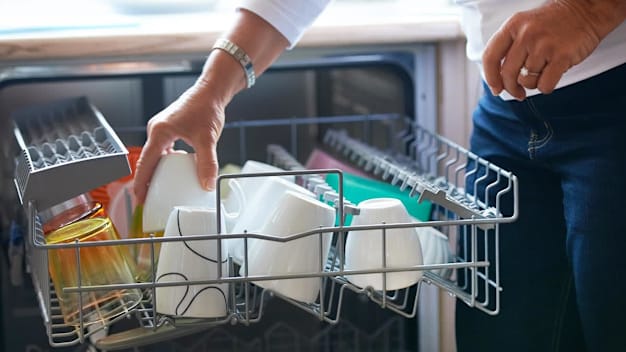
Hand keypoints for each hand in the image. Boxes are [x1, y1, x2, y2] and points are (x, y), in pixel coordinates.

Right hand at [133, 81, 224, 203]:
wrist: (211, 92)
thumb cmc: (206, 108)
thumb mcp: (207, 139)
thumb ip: (207, 163)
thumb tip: (207, 184)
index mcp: (159, 132)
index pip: (145, 163)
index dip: (141, 183)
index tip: (139, 199)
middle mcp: (156, 130)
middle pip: (146, 161)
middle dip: (146, 181)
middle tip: (148, 199)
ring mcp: (161, 129)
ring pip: (154, 156)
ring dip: (155, 172)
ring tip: (159, 189)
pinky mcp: (168, 129)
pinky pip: (161, 150)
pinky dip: (164, 162)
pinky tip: (173, 171)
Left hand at [483, 0, 622, 99]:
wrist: (586, 10)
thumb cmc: (554, 23)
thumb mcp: (525, 26)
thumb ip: (510, 47)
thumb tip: (499, 79)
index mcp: (513, 25)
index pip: (490, 57)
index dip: (491, 77)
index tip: (496, 89)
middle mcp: (526, 34)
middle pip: (507, 74)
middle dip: (511, 89)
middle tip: (518, 93)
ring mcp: (544, 45)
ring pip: (527, 81)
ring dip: (533, 83)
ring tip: (542, 72)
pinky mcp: (562, 56)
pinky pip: (544, 85)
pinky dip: (546, 87)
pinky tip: (551, 77)